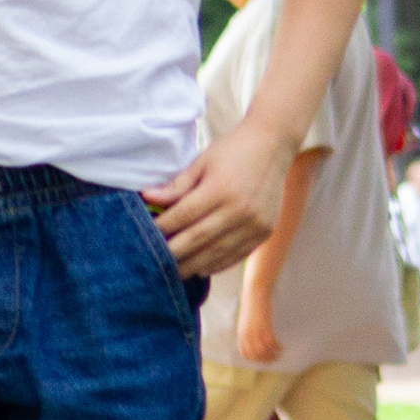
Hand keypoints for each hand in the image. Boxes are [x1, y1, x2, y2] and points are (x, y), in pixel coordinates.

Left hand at [145, 125, 287, 277]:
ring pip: (216, 253)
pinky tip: (199, 269)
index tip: (145, 236)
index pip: (183, 215)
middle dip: (173, 253)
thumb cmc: (233, 151)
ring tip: (173, 273)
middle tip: (153, 263)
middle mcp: (240, 209)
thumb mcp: (202, 161)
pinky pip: (236, 256)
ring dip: (192, 265)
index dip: (162, 228)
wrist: (274, 146)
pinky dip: (215, 265)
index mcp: (221, 188)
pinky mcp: (265, 232)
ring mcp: (255, 224)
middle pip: (198, 239)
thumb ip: (177, 185)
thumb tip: (148, 198)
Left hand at [234, 285, 282, 366]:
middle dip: (265, 360)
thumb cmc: (252, 305)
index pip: (246, 354)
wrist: (255, 292)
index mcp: (241, 334)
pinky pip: (271, 343)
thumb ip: (248, 331)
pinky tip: (281, 347)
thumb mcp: (246, 320)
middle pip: (255, 355)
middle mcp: (247, 335)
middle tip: (274, 359)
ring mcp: (256, 331)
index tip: (263, 360)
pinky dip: (277, 347)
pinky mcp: (265, 326)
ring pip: (263, 351)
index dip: (255, 360)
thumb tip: (254, 341)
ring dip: (272, 355)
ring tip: (279, 354)